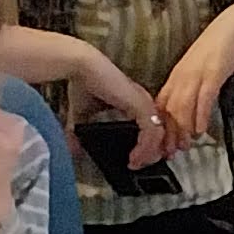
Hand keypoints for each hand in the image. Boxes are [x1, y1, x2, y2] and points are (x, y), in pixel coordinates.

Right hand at [66, 44, 172, 167]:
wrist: (81, 67)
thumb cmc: (82, 84)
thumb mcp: (82, 114)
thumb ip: (80, 132)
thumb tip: (72, 150)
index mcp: (136, 103)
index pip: (152, 127)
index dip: (151, 144)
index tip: (142, 160)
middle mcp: (145, 103)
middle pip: (161, 132)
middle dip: (156, 152)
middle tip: (145, 166)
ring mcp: (145, 103)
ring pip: (159, 134)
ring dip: (151, 153)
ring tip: (138, 165)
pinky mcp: (140, 105)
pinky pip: (151, 131)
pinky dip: (146, 147)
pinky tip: (135, 158)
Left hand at [155, 0, 233, 152]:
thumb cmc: (223, 44)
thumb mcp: (202, 66)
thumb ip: (195, 85)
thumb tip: (193, 107)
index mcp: (178, 75)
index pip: (161, 105)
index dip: (159, 127)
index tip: (161, 144)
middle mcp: (182, 75)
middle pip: (169, 109)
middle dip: (168, 134)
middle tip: (170, 153)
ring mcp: (197, 73)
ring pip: (182, 106)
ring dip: (182, 129)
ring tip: (185, 146)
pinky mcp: (214, 71)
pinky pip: (204, 97)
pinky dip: (201, 115)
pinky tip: (201, 129)